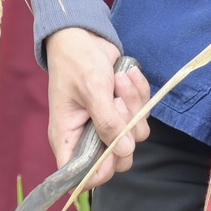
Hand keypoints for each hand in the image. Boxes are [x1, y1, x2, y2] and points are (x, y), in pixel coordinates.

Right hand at [45, 28, 150, 187]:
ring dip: (133, 103)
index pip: (82, 175)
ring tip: (120, 79)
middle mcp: (88, 136)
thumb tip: (124, 151)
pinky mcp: (123, 109)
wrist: (84, 35)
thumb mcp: (92, 90)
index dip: (100, 171)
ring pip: (135, 132)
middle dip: (125, 128)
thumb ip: (107, 122)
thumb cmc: (77, 62)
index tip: (113, 151)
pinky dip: (139, 92)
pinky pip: (142, 112)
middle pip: (117, 156)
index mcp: (68, 138)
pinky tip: (128, 74)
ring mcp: (108, 122)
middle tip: (116, 102)